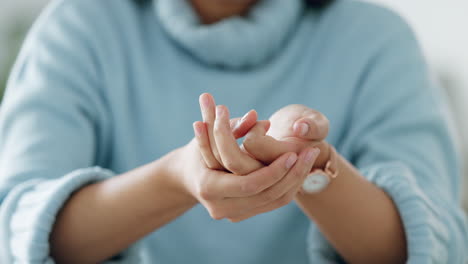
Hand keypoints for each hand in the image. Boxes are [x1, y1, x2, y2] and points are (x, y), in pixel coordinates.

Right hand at [191, 95, 320, 220]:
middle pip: (267, 195)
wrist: (187, 178)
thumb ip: (231, 125)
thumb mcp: (208, 134)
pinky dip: (289, 185)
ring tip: (311, 157)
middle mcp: (221, 208)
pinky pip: (272, 202)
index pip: (250, 184)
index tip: (294, 151)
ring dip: (296, 180)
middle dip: (293, 174)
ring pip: (274, 201)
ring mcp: (232, 215)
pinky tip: (301, 167)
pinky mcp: (243, 214)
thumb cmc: (196, 150)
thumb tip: (255, 116)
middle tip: (312, 151)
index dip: (274, 170)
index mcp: (209, 187)